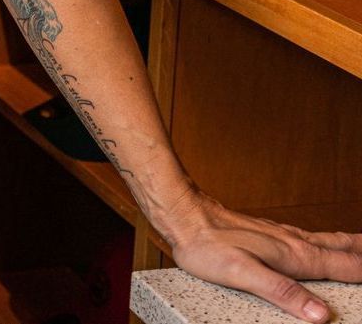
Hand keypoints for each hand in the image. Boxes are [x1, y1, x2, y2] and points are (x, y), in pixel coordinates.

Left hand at [162, 188, 361, 320]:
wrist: (184, 215)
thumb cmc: (208, 245)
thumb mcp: (244, 274)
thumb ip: (283, 293)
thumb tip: (321, 314)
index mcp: (295, 255)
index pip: (345, 266)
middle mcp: (293, 242)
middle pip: (341, 248)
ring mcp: (281, 236)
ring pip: (326, 241)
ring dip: (349, 246)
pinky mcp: (268, 234)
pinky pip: (308, 238)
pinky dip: (326, 243)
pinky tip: (318, 245)